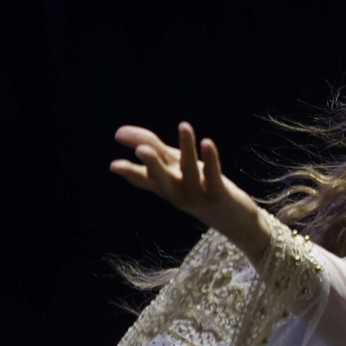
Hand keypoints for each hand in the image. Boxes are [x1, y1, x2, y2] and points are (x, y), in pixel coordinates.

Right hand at [110, 122, 270, 258]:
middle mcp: (178, 192)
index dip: (129, 172)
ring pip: (190, 170)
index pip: (144, 179)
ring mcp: (198, 195)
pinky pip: (213, 175)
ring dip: (187, 148)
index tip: (113, 165)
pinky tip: (207, 141)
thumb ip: (156, 153)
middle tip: (141, 150)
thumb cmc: (199, 189)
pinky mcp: (218, 195)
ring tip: (184, 125)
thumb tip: (126, 137)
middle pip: (162, 178)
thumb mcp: (176, 170)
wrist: (232, 220)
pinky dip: (211, 159)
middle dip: (152, 164)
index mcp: (165, 187)